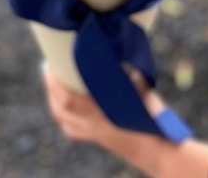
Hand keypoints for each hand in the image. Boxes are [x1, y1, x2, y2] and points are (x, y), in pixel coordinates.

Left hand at [43, 71, 171, 175]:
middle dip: (50, 88)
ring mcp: (94, 135)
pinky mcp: (96, 139)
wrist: (160, 154)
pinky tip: (61, 105)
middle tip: (47, 68)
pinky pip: (71, 129)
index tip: (51, 65)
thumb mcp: (143, 93)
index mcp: (103, 114)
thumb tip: (117, 53)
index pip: (68, 101)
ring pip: (63, 120)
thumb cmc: (156, 120)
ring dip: (53, 100)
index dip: (55, 84)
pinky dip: (63, 116)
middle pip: (60, 110)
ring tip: (51, 82)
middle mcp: (94, 127)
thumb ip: (128, 76)